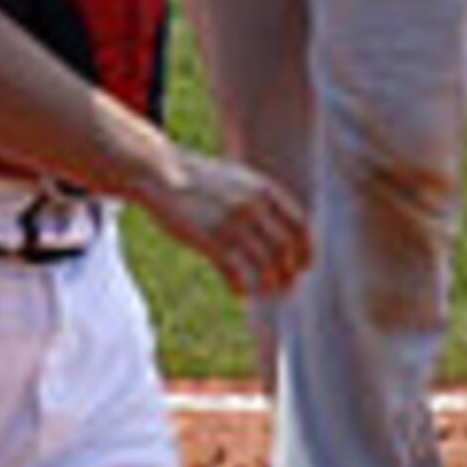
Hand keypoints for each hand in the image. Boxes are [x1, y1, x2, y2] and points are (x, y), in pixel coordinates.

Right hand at [143, 150, 309, 299]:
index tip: (305, 266)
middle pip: (284, 248)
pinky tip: (239, 294)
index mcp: (264, 190)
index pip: (299, 224)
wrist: (161, 172)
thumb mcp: (239, 180)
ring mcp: (230, 222)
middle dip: (289, 272)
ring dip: (269, 283)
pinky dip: (240, 286)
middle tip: (288, 288)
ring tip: (267, 293)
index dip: (306, 249)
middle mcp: (252, 206)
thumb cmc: (201, 181)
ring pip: (263, 263)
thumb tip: (283, 227)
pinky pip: (233, 270)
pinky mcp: (208, 238)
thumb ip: (262, 199)